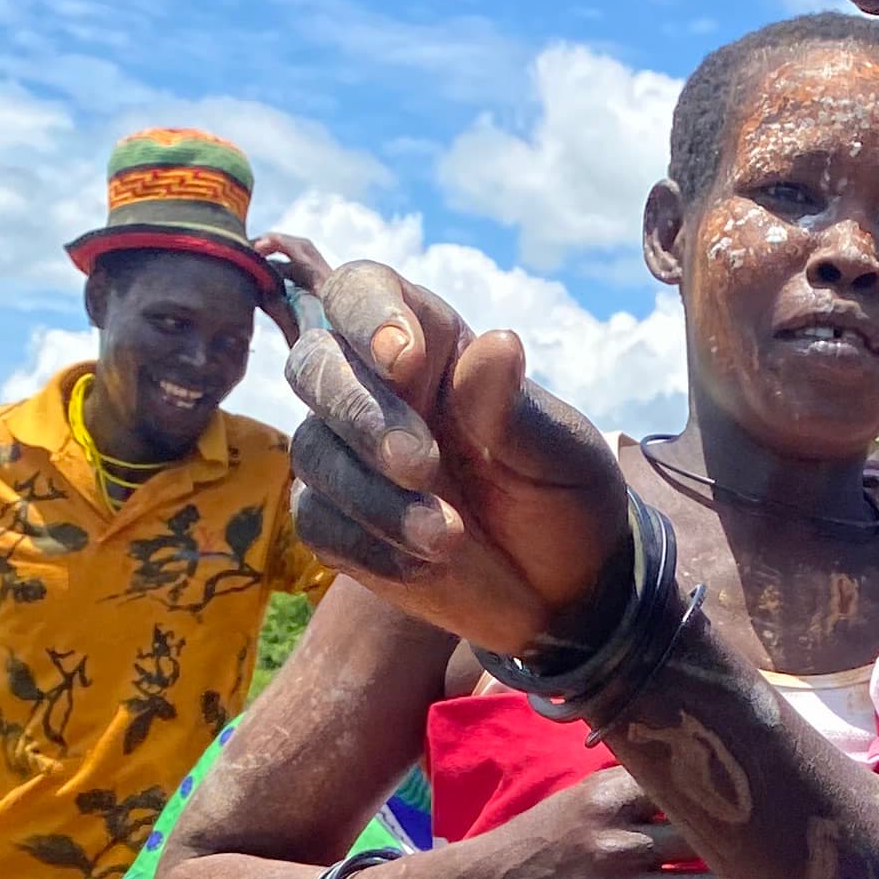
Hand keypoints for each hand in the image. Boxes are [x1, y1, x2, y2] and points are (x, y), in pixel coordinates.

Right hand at [286, 263, 632, 659]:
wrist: (564, 587)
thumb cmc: (563, 495)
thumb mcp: (558, 453)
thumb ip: (512, 408)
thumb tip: (498, 343)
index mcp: (428, 342)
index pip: (363, 292)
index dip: (367, 315)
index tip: (403, 361)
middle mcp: (375, 388)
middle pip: (314, 364)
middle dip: (358, 412)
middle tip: (422, 465)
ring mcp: (349, 455)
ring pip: (314, 450)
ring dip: (374, 497)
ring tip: (450, 538)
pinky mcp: (339, 520)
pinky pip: (320, 522)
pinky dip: (370, 546)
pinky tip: (426, 563)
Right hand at [459, 775, 729, 878]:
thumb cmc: (543, 839)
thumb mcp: (581, 798)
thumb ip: (631, 788)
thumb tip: (694, 778)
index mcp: (607, 802)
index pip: (686, 793)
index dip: (713, 802)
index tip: (729, 810)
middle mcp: (616, 845)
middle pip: (706, 842)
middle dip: (726, 848)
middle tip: (735, 853)